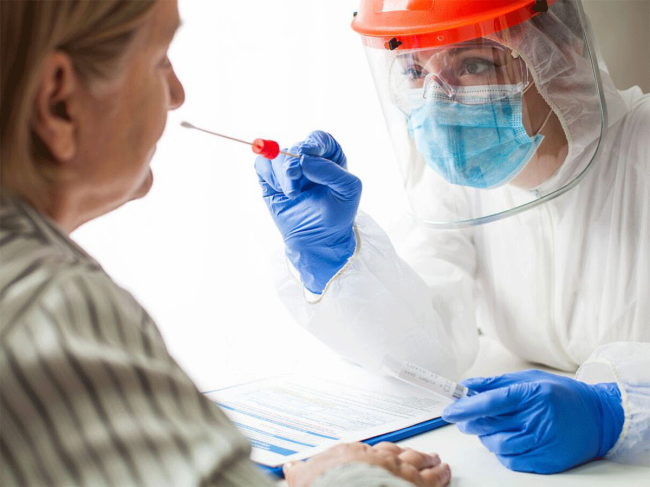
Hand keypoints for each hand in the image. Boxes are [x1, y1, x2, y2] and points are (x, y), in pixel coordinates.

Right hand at [255, 131, 360, 293]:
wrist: (318, 240)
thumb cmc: (338, 214)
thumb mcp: (348, 190)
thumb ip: (330, 171)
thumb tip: (303, 160)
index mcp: (330, 157)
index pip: (319, 139)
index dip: (312, 143)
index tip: (306, 153)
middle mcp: (308, 159)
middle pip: (295, 146)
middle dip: (293, 162)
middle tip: (293, 177)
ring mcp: (288, 169)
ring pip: (277, 156)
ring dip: (283, 175)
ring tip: (292, 194)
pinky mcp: (271, 180)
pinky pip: (262, 165)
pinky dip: (270, 176)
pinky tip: (281, 191)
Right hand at [284, 442, 450, 486]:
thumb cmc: (326, 485)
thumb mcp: (304, 478)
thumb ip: (300, 471)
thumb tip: (290, 466)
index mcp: (352, 454)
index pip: (367, 451)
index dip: (378, 453)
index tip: (380, 454)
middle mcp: (377, 457)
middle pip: (395, 451)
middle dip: (405, 452)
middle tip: (414, 452)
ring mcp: (398, 469)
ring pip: (416, 460)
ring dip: (426, 459)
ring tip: (434, 459)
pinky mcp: (416, 485)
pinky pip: (434, 478)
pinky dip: (442, 474)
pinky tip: (446, 471)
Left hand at [442, 370, 623, 473]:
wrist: (599, 418)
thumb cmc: (561, 395)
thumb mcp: (530, 380)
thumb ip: (496, 383)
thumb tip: (467, 386)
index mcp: (533, 394)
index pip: (491, 402)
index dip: (466, 407)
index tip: (449, 411)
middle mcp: (539, 418)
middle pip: (492, 424)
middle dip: (471, 423)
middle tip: (464, 420)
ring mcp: (545, 442)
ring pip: (499, 445)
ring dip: (486, 438)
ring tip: (489, 430)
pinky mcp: (549, 461)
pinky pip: (512, 461)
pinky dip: (502, 453)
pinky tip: (506, 442)